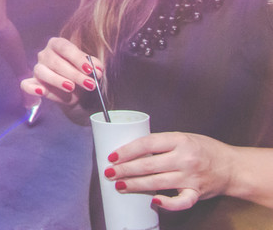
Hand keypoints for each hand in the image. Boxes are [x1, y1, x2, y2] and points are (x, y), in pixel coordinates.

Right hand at [21, 36, 103, 106]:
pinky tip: (41, 92)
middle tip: (89, 84)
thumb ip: (94, 66)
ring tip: (71, 87)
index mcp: (57, 44)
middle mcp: (45, 54)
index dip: (77, 58)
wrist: (75, 91)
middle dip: (74, 74)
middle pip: (55, 61)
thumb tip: (98, 69)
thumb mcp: (89, 68)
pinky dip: (32, 88)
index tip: (90, 70)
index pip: (65, 47)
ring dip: (57, 80)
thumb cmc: (80, 74)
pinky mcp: (33, 83)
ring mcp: (37, 68)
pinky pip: (26, 84)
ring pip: (42, 71)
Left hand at [107, 132, 235, 210]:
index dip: (127, 150)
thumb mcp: (183, 138)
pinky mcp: (197, 193)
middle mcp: (185, 159)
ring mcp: (191, 177)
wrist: (232, 167)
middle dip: (125, 169)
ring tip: (119, 185)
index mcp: (179, 140)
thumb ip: (162, 144)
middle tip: (109, 172)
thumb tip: (131, 150)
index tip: (112, 156)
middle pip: (148, 165)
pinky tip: (153, 202)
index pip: (147, 144)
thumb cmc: (204, 150)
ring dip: (135, 185)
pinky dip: (167, 203)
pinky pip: (180, 202)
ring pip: (157, 182)